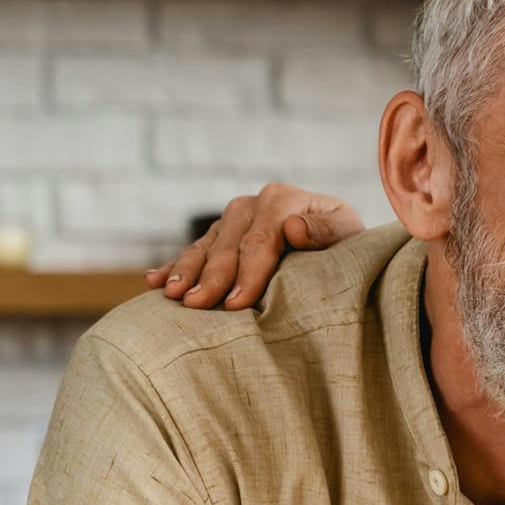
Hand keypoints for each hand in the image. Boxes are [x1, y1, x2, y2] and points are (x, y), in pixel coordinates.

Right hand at [148, 182, 364, 310]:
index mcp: (281, 199)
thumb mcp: (348, 232)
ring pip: (205, 247)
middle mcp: (252, 204)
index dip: (247, 273)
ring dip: (186, 271)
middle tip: (196, 305)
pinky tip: (156, 281)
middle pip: (228, 245)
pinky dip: (175, 266)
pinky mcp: (221, 234)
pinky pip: (195, 251)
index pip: (260, 241)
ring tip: (172, 296)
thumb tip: (293, 227)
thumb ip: (325, 231)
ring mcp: (232, 219)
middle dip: (211, 277)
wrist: (339, 235)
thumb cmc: (347, 240)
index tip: (237, 303)